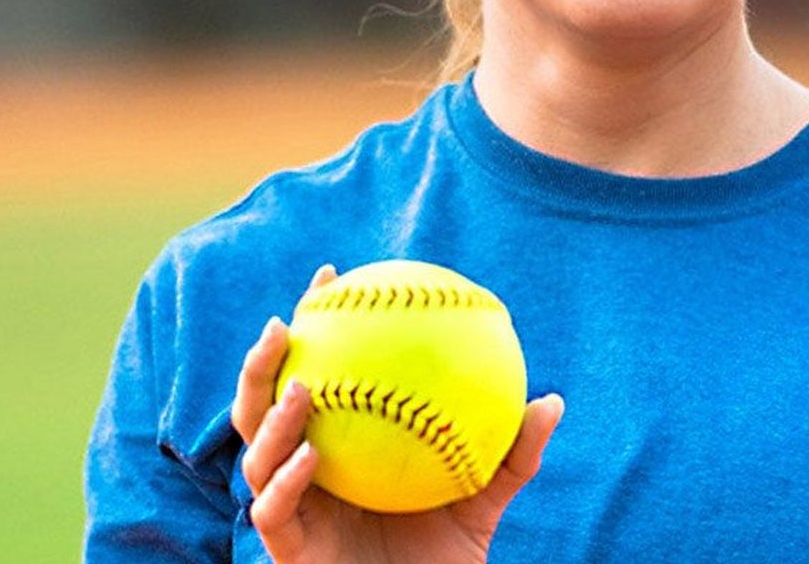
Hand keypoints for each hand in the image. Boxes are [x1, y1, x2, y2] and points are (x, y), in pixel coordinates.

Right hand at [232, 265, 562, 563]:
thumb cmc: (446, 559)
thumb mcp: (482, 497)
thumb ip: (512, 454)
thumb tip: (552, 400)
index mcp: (339, 444)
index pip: (317, 372)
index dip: (315, 323)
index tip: (330, 274)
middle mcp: (306, 469)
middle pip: (260, 408)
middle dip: (261, 363)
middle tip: (284, 323)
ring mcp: (294, 509)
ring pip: (256, 455)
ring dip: (271, 417)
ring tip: (302, 386)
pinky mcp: (290, 550)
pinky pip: (273, 510)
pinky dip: (287, 480)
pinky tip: (311, 455)